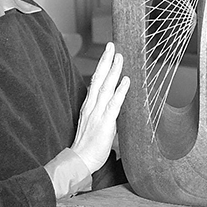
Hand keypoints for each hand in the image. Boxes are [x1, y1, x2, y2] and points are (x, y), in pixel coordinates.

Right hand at [71, 42, 129, 171]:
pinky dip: (120, 91)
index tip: (107, 53)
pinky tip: (126, 81)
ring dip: (113, 71)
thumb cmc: (88, 146)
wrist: (80, 161)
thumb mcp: (94, 124)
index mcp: (88, 106)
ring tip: (119, 57)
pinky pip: (113, 104)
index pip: (95, 81)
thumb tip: (115, 105)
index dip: (102, 67)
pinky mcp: (104, 123)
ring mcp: (97, 114)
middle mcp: (91, 106)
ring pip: (106, 87)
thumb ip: (103, 113)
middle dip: (105, 61)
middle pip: (98, 79)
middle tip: (111, 45)